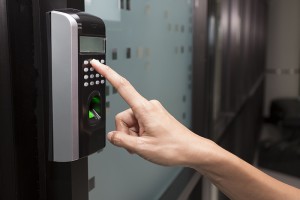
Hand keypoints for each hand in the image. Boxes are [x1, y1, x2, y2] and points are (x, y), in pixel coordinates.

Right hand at [90, 59, 207, 165]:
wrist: (191, 150)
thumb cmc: (174, 147)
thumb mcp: (142, 148)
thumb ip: (122, 141)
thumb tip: (112, 136)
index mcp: (144, 109)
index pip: (121, 86)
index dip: (107, 73)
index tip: (97, 64)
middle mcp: (148, 106)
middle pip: (124, 116)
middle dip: (127, 133)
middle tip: (138, 144)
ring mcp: (152, 111)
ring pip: (131, 122)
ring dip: (134, 135)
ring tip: (146, 144)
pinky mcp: (155, 116)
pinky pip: (139, 123)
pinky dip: (139, 134)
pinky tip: (148, 141)